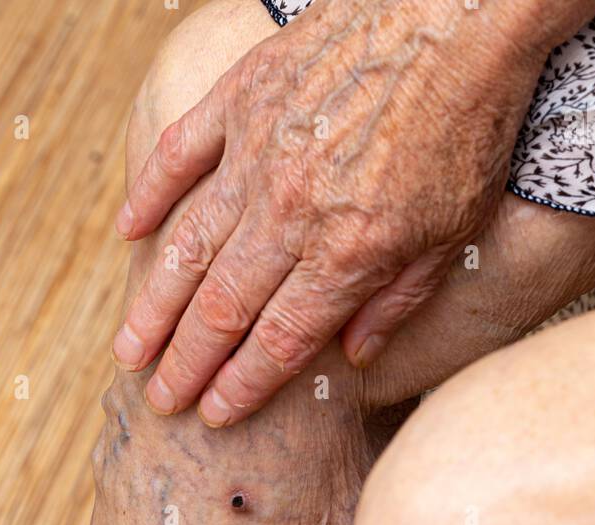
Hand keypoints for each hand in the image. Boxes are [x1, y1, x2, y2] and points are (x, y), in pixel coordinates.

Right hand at [112, 0, 559, 424]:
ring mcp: (258, 152)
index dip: (241, 387)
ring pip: (189, 244)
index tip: (214, 414)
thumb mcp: (451, 232)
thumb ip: (395, 300)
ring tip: (129, 348)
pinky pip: (182, 152)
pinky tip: (127, 234)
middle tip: (160, 399)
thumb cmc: (467, 127)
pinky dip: (151, 193)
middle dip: (187, 364)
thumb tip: (352, 358)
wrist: (461, 15)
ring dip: (154, 304)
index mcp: (346, 253)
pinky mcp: (244, 96)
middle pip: (223, 308)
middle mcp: (292, 212)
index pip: (278, 342)